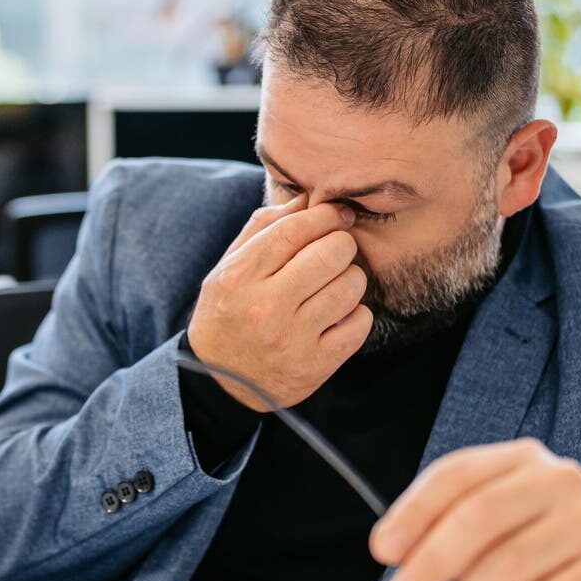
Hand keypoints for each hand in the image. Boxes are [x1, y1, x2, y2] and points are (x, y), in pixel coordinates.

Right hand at [186, 194, 371, 410]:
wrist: (219, 382)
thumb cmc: (228, 314)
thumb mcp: (229, 268)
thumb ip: (264, 229)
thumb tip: (308, 199)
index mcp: (240, 278)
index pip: (295, 230)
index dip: (325, 215)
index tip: (337, 215)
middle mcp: (265, 308)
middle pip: (331, 253)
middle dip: (342, 245)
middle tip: (336, 252)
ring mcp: (292, 339)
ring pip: (351, 286)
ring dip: (351, 279)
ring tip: (335, 286)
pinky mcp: (315, 365)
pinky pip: (360, 323)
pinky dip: (357, 315)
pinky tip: (339, 316)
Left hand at [367, 439, 580, 580]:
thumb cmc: (537, 561)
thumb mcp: (492, 536)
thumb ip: (446, 540)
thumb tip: (397, 568)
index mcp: (520, 460)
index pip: (457, 474)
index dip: (413, 513)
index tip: (383, 552)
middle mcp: (559, 481)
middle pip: (479, 517)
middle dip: (429, 566)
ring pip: (509, 565)